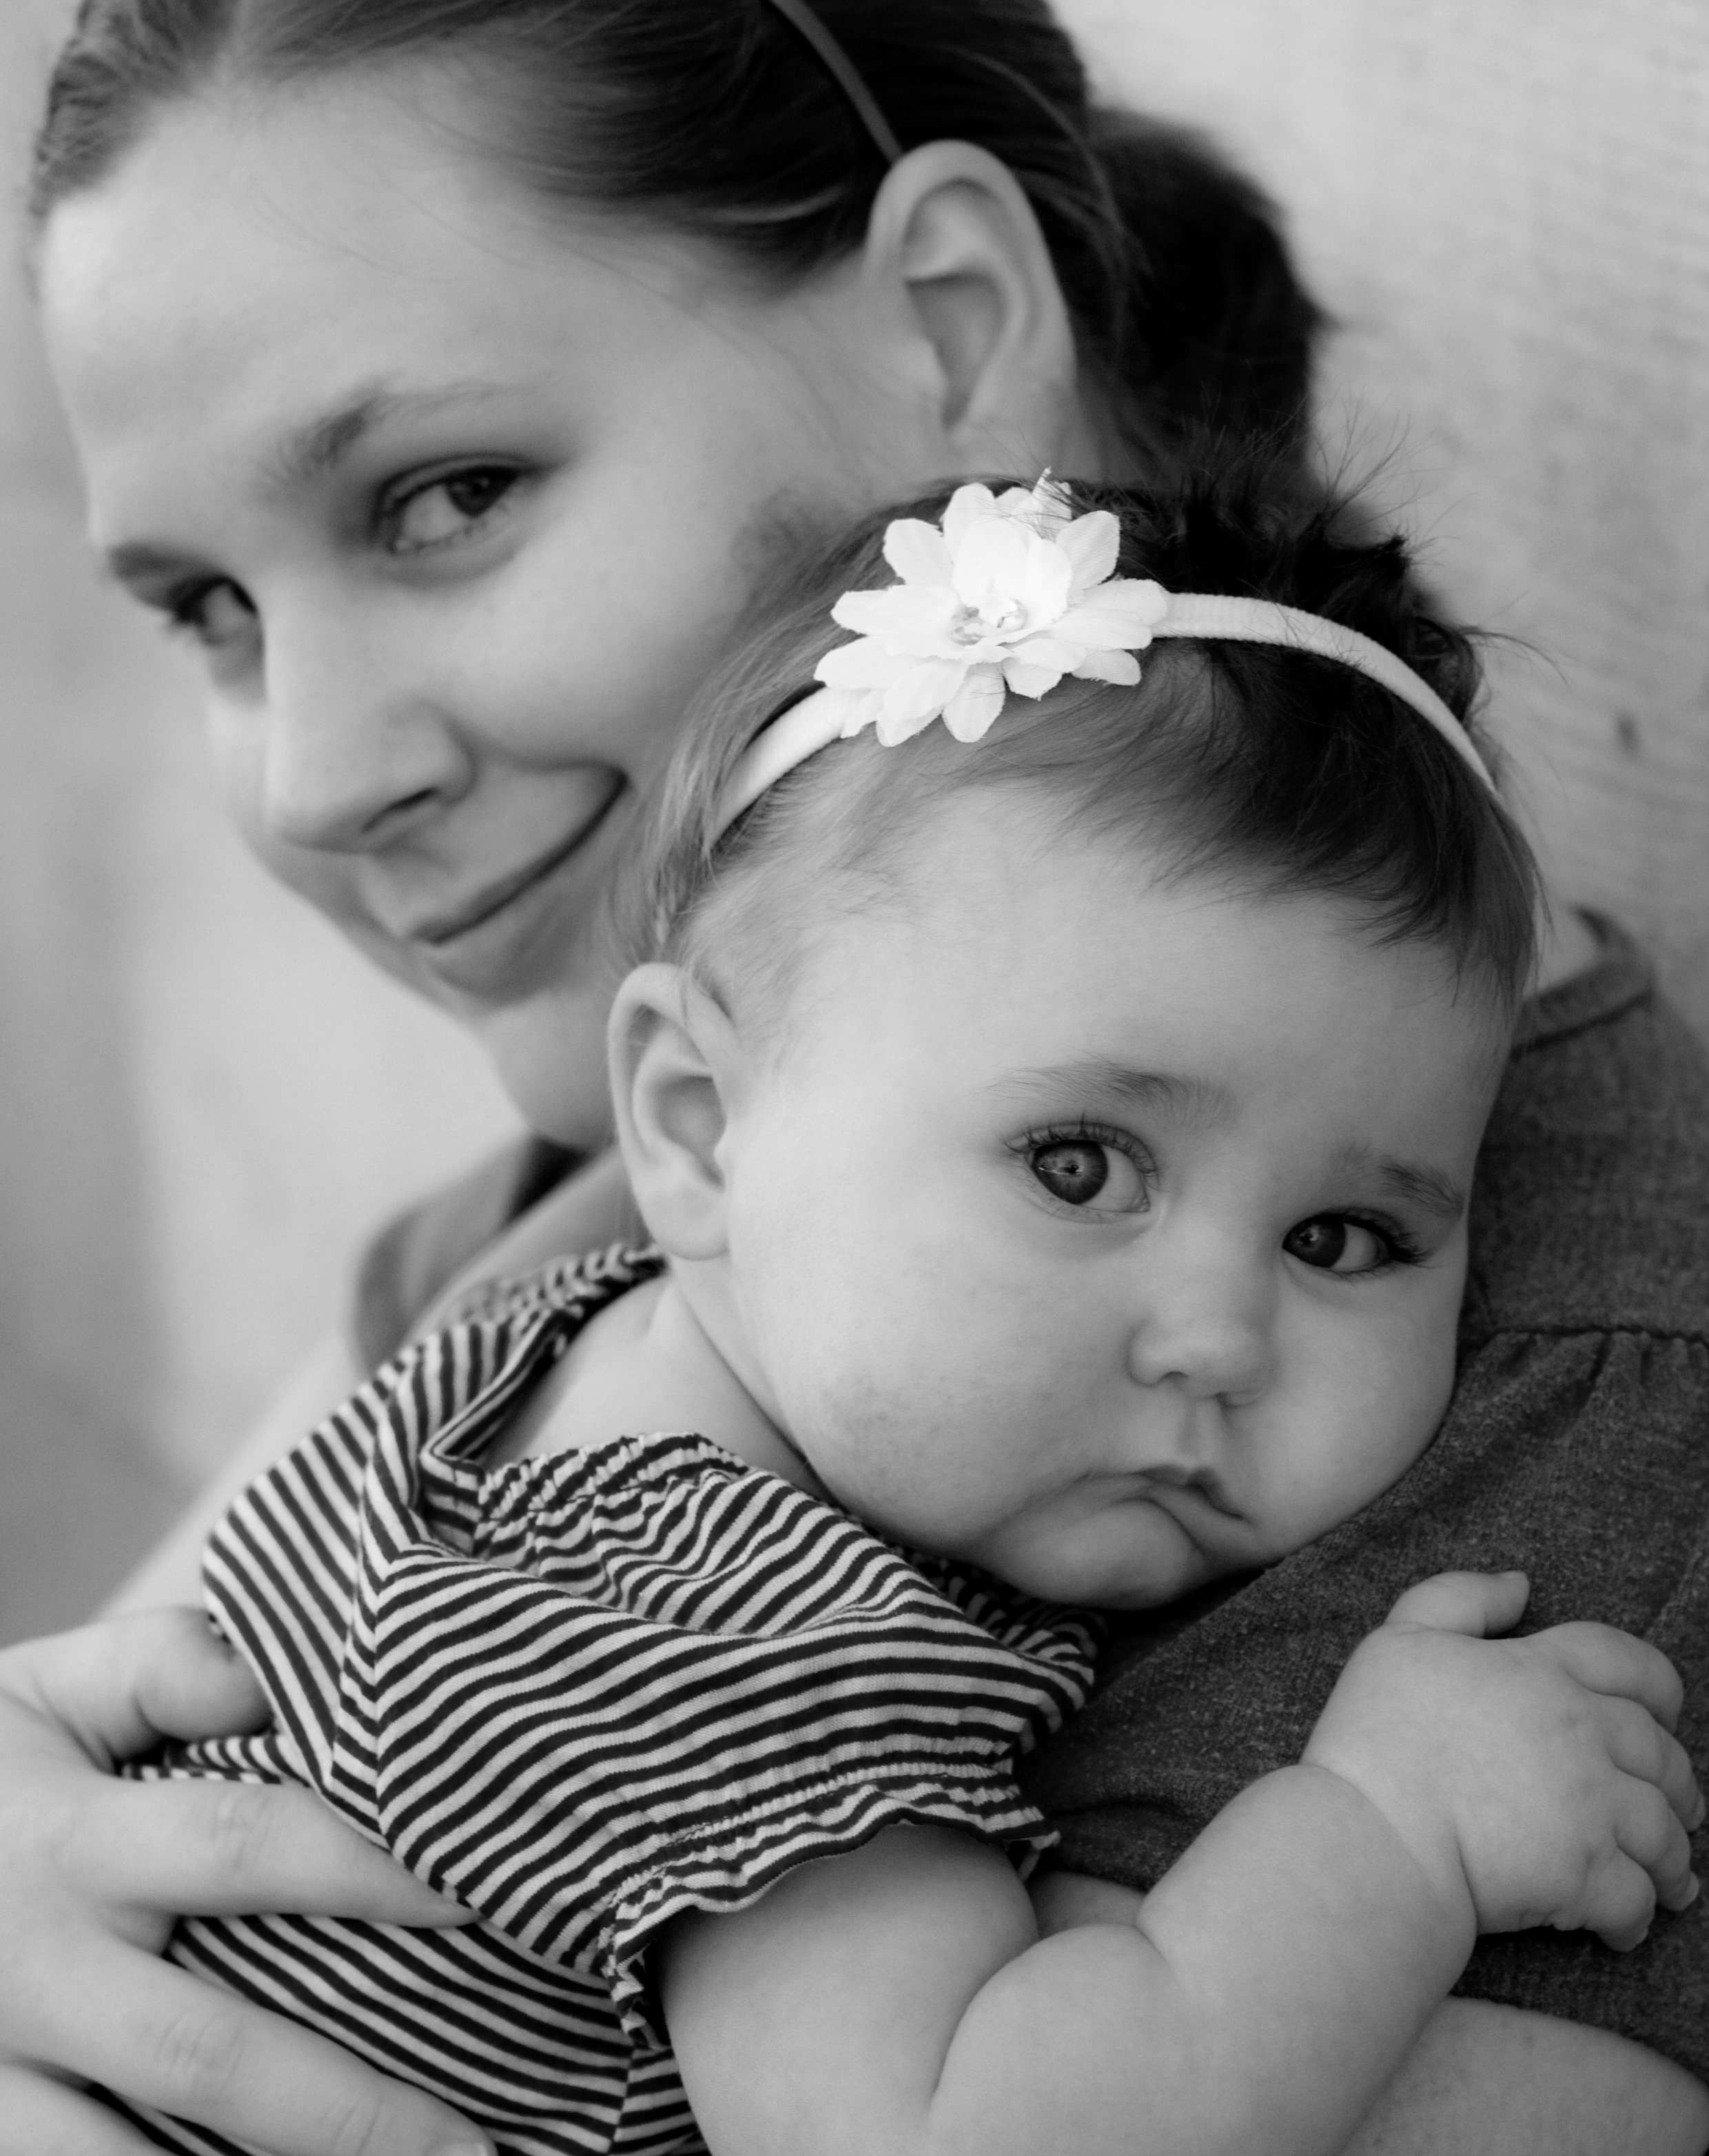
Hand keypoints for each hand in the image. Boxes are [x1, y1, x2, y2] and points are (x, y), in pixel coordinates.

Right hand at [0, 1610, 492, 2154]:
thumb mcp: (44, 1692)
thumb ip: (166, 1664)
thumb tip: (279, 1671)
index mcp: (72, 1843)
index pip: (249, 1846)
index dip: (374, 1868)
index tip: (489, 1890)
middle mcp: (34, 1975)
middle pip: (210, 2058)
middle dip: (351, 2117)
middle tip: (486, 2155)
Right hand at [1305, 1571, 1702, 1951]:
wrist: (1373, 1835)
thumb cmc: (1376, 1735)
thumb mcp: (1401, 1636)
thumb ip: (1462, 1598)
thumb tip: (1521, 1583)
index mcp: (1543, 1672)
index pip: (1631, 1664)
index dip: (1659, 1690)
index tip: (1665, 1715)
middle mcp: (1582, 1734)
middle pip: (1661, 1756)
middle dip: (1675, 1784)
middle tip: (1676, 1808)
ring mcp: (1591, 1808)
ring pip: (1664, 1832)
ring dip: (1671, 1857)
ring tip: (1668, 1879)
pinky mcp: (1587, 1877)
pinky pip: (1637, 1899)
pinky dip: (1639, 1916)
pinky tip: (1624, 1927)